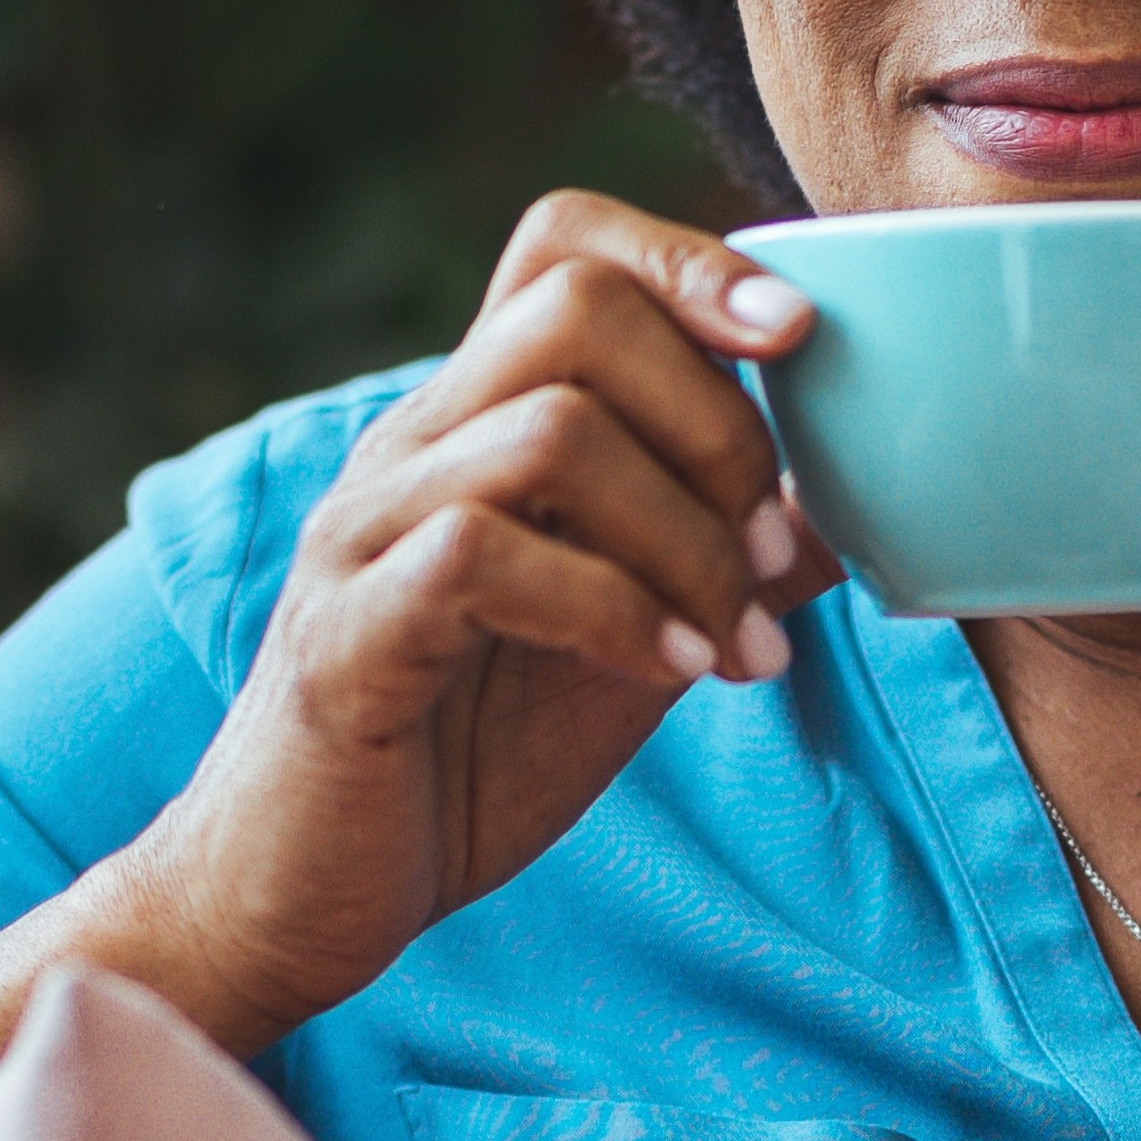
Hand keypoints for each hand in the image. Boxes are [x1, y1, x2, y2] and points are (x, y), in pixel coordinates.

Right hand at [79, 192, 829, 1045]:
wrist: (296, 897)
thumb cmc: (459, 760)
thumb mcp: (627, 646)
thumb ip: (714, 566)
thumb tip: (845, 515)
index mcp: (476, 425)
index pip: (562, 244)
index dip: (688, 258)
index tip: (795, 339)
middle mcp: (412, 446)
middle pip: (574, 307)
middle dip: (717, 424)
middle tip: (767, 551)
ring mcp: (366, 531)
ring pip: (549, 431)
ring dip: (685, 536)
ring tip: (735, 638)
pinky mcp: (345, 635)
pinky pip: (481, 556)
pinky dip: (613, 610)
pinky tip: (674, 673)